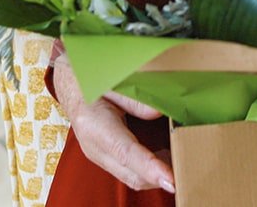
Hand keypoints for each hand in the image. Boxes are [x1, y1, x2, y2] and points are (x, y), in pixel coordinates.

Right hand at [40, 38, 174, 192]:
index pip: (125, 152)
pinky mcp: (103, 157)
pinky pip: (128, 172)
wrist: (68, 82)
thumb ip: (134, 98)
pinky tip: (165, 159)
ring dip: (156, 177)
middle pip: (131, 174)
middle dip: (160, 179)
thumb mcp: (110, 80)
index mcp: (94, 124)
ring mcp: (97, 155)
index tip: (170, 179)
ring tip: (181, 165)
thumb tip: (159, 111)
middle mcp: (94, 146)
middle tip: (188, 173)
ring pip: (131, 178)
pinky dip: (148, 171)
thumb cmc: (88, 77)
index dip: (149, 167)